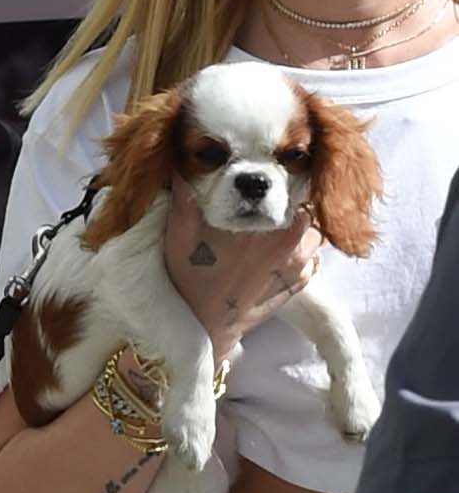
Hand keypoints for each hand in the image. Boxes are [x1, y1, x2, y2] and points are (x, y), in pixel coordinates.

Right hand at [163, 184, 319, 370]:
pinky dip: (299, 252)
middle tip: (265, 209)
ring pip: (312, 231)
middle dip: (287, 204)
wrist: (203, 327)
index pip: (289, 186)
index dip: (277, 182)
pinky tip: (274, 256)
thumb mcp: (180, 234)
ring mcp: (300, 266)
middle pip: (305, 206)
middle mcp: (292, 243)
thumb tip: (182, 165)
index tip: (263, 185)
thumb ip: (185, 196)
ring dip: (296, 228)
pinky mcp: (300, 284)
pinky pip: (311, 257)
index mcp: (267, 225)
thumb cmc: (191, 279)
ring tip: (270, 233)